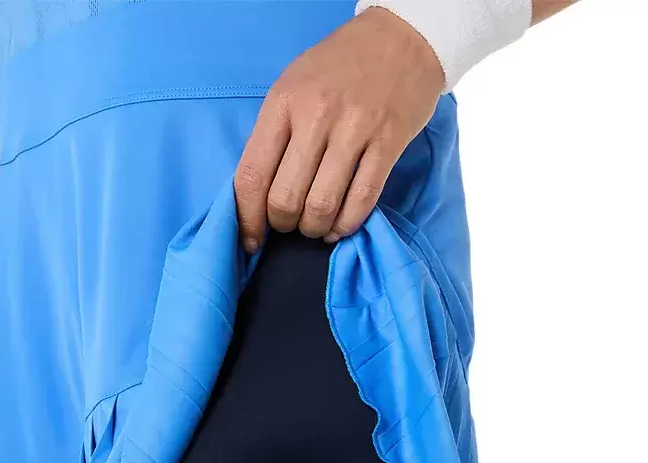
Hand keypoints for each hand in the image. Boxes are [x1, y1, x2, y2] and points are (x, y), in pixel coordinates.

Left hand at [234, 7, 444, 252]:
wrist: (401, 38)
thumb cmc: (339, 67)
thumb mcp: (292, 86)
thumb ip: (274, 134)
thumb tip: (257, 193)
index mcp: (283, 103)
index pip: (253, 175)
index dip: (247, 218)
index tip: (249, 238)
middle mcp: (315, 117)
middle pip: (285, 199)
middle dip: (283, 225)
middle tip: (289, 224)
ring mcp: (354, 131)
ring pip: (322, 206)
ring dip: (314, 228)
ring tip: (315, 226)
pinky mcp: (388, 144)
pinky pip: (361, 201)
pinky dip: (346, 225)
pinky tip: (340, 226)